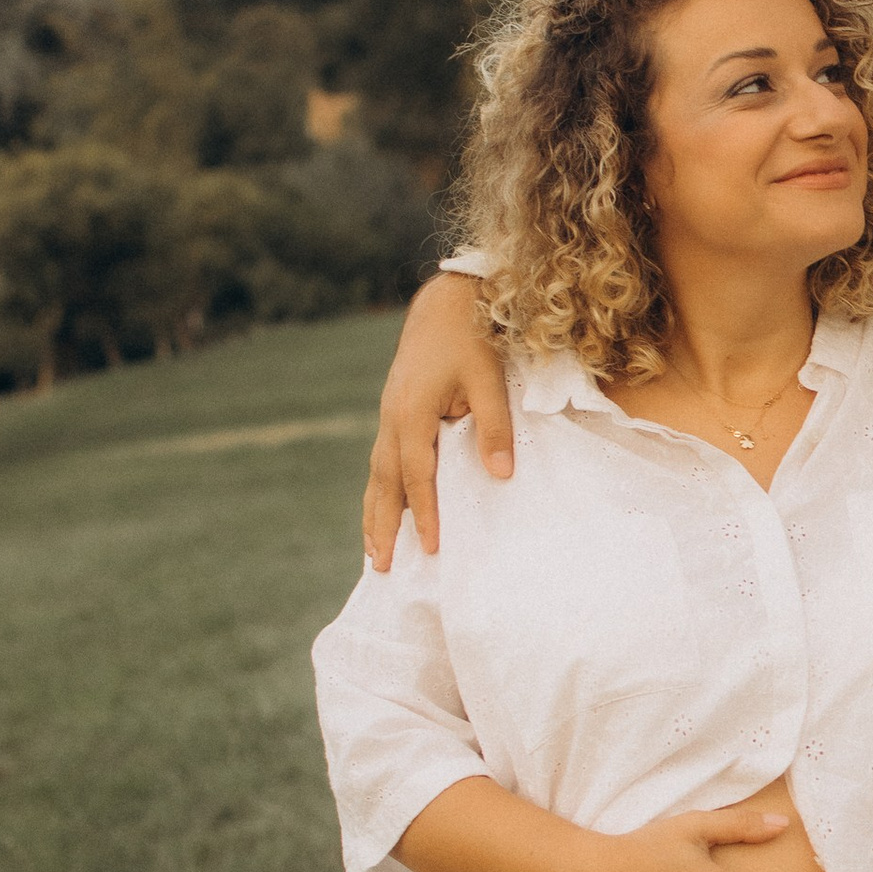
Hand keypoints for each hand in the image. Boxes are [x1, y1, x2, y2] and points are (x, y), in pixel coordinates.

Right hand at [365, 272, 513, 568]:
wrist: (446, 304)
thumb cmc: (472, 338)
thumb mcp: (489, 379)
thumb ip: (495, 426)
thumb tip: (500, 474)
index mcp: (412, 412)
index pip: (417, 474)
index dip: (423, 512)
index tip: (430, 547)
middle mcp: (392, 418)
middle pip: (384, 483)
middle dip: (381, 526)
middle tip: (380, 567)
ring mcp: (389, 415)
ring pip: (377, 474)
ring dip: (374, 514)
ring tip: (372, 553)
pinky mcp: (394, 413)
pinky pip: (382, 461)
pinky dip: (380, 492)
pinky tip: (383, 511)